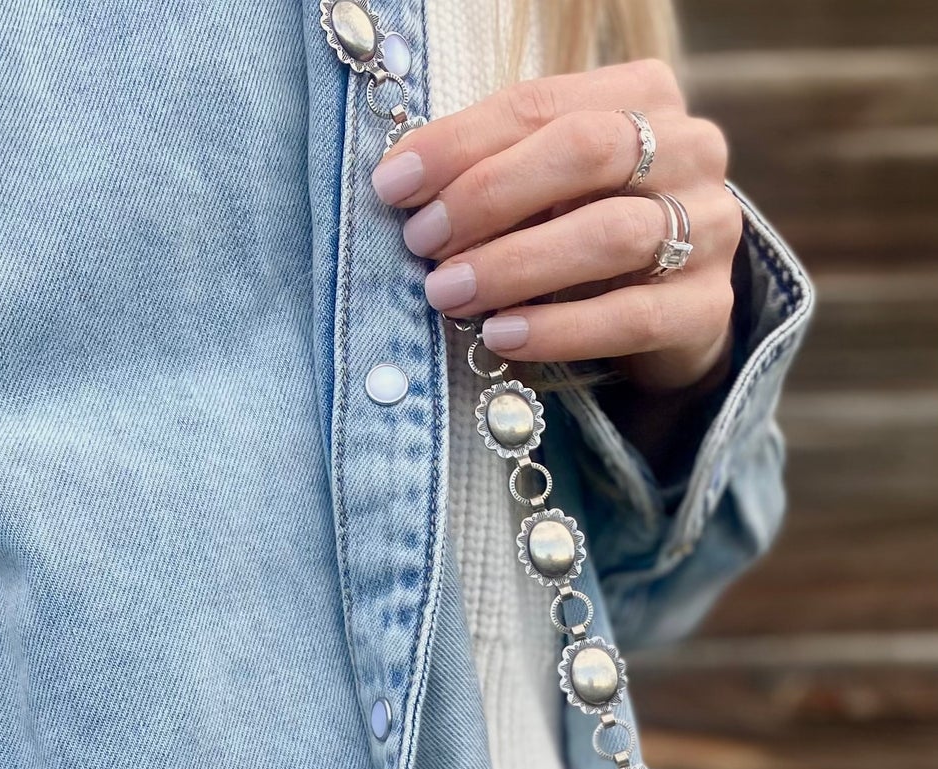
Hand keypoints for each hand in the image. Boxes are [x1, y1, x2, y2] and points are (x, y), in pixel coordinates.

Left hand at [372, 59, 742, 392]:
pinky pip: (632, 316)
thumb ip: (489, 172)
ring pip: (611, 235)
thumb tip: (399, 186)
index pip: (542, 102)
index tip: (393, 186)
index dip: (460, 143)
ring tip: (448, 294)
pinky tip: (503, 336)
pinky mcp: (708, 306)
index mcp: (643, 96)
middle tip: (423, 243)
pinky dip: (559, 328)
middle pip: (586, 152)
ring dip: (516, 265)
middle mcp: (690, 148)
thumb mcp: (539, 192)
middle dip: (490, 197)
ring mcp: (710, 227)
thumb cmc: (581, 234)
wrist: (666, 316)